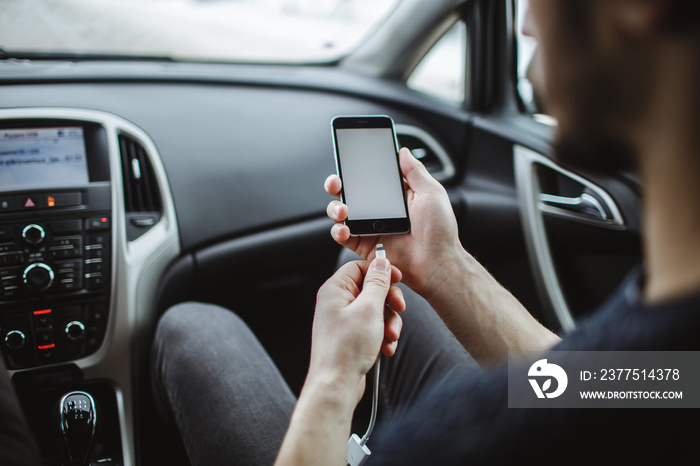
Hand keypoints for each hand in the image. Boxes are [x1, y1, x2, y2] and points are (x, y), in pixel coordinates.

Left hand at [309, 258, 404, 401]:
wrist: (336, 385)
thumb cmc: (347, 348)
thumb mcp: (369, 309)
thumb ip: (377, 282)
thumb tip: (381, 262)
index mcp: (335, 290)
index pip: (359, 267)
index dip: (381, 271)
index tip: (398, 279)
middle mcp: (336, 303)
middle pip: (370, 289)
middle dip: (389, 302)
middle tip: (399, 309)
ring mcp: (343, 321)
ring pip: (375, 310)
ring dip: (389, 322)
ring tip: (390, 337)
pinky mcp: (350, 337)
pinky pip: (372, 328)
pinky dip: (382, 336)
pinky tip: (386, 348)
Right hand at [325, 147, 461, 296]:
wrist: (437, 263)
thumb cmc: (440, 231)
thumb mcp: (431, 193)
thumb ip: (415, 171)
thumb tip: (402, 151)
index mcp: (395, 195)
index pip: (370, 177)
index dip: (356, 169)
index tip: (347, 160)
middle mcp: (380, 210)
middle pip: (350, 193)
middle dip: (337, 185)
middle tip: (336, 183)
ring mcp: (371, 227)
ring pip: (342, 213)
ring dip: (335, 208)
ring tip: (343, 210)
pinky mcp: (365, 246)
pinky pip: (344, 236)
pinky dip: (339, 231)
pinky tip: (344, 228)